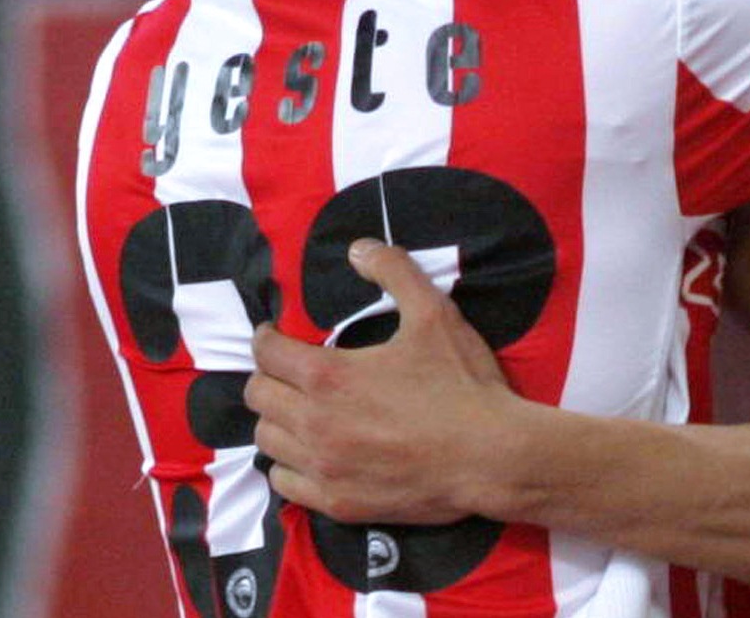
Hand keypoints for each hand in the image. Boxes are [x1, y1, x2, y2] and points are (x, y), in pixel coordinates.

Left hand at [245, 238, 519, 524]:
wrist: (491, 457)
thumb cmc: (462, 386)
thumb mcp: (435, 315)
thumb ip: (394, 272)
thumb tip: (358, 247)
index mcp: (329, 376)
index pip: (266, 353)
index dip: (267, 337)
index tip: (275, 335)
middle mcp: (314, 424)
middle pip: (258, 396)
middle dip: (268, 376)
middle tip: (290, 370)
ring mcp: (322, 468)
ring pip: (266, 440)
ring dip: (277, 419)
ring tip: (298, 410)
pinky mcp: (336, 502)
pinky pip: (284, 483)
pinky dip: (288, 464)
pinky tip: (310, 453)